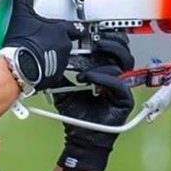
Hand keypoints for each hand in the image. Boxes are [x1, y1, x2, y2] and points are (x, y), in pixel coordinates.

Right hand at [1, 0, 74, 90]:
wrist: (17, 66)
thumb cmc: (22, 42)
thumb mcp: (21, 14)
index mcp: (60, 30)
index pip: (73, 26)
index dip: (69, 26)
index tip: (68, 26)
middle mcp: (65, 46)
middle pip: (67, 41)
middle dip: (59, 39)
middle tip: (46, 39)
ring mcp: (62, 61)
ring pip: (62, 56)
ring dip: (54, 53)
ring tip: (40, 51)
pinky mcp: (55, 76)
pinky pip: (55, 71)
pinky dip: (48, 68)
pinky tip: (38, 64)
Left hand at [52, 31, 134, 170]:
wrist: (82, 138)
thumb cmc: (77, 116)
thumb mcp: (64, 88)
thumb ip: (60, 73)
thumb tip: (47, 58)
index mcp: (104, 72)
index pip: (110, 48)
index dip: (103, 38)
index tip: (90, 32)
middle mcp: (115, 77)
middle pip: (122, 51)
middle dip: (110, 41)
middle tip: (95, 39)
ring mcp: (121, 87)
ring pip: (124, 62)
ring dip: (109, 54)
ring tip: (94, 52)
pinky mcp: (124, 98)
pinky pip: (117, 82)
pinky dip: (101, 77)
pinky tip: (87, 77)